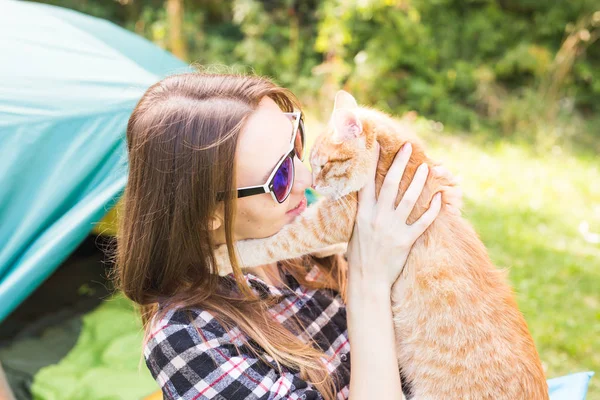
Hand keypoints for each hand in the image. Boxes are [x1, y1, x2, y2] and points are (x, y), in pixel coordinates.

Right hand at [346, 142, 441, 292]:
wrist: (367, 279)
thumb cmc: (360, 255)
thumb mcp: (355, 229)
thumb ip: (363, 211)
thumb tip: (366, 194)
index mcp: (362, 214)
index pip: (367, 182)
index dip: (372, 161)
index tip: (377, 144)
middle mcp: (377, 218)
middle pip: (390, 184)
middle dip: (399, 163)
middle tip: (407, 147)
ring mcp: (392, 229)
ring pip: (409, 199)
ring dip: (418, 181)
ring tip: (425, 167)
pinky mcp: (405, 241)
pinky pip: (422, 222)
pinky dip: (432, 209)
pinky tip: (438, 198)